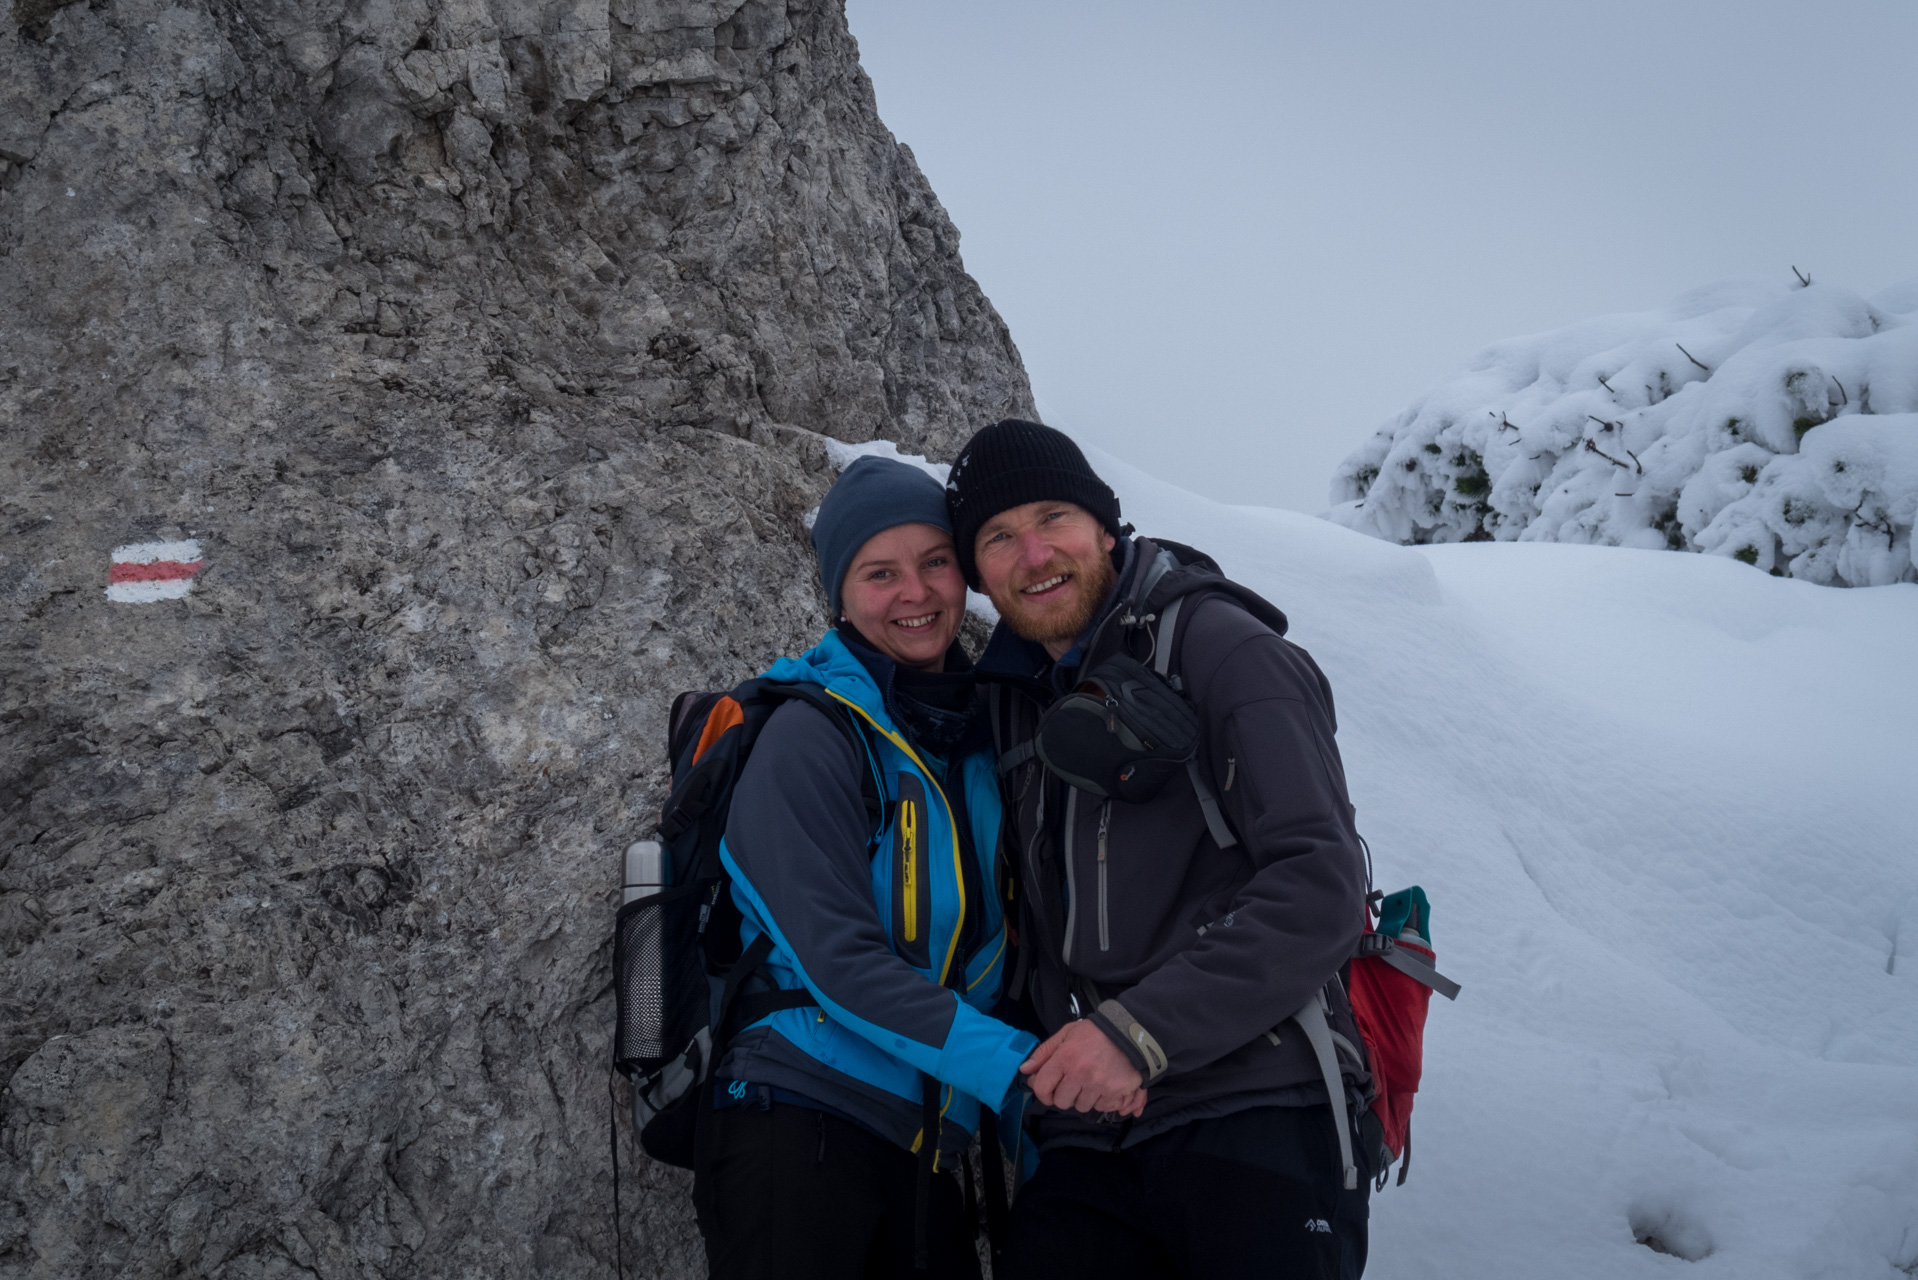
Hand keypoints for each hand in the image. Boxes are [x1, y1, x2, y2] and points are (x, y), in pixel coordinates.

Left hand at [1020, 1020, 1145, 1116]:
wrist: (1131, 1033)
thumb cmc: (1096, 1033)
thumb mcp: (1067, 1034)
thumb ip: (1044, 1052)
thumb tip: (1025, 1070)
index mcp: (1065, 1058)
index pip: (1042, 1087)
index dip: (1042, 1092)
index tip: (1048, 1090)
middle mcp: (1080, 1074)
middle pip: (1061, 1102)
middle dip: (1064, 1095)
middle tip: (1073, 1083)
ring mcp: (1099, 1085)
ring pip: (1082, 1107)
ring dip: (1084, 1098)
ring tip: (1091, 1082)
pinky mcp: (1116, 1092)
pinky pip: (1101, 1107)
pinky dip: (1101, 1100)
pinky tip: (1104, 1086)